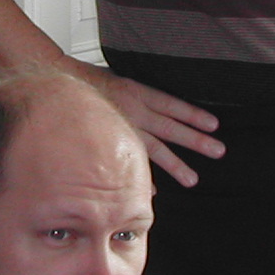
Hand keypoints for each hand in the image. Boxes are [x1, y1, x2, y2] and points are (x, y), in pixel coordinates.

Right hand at [64, 63, 221, 188]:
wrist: (56, 87)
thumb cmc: (87, 85)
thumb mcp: (117, 82)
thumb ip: (136, 97)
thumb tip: (156, 109)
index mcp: (138, 93)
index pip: (172, 104)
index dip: (193, 114)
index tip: (214, 124)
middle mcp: (134, 111)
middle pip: (171, 127)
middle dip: (196, 140)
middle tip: (218, 151)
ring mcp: (122, 129)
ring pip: (155, 147)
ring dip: (176, 164)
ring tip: (193, 179)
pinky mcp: (110, 141)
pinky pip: (129, 162)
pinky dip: (143, 177)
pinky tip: (155, 192)